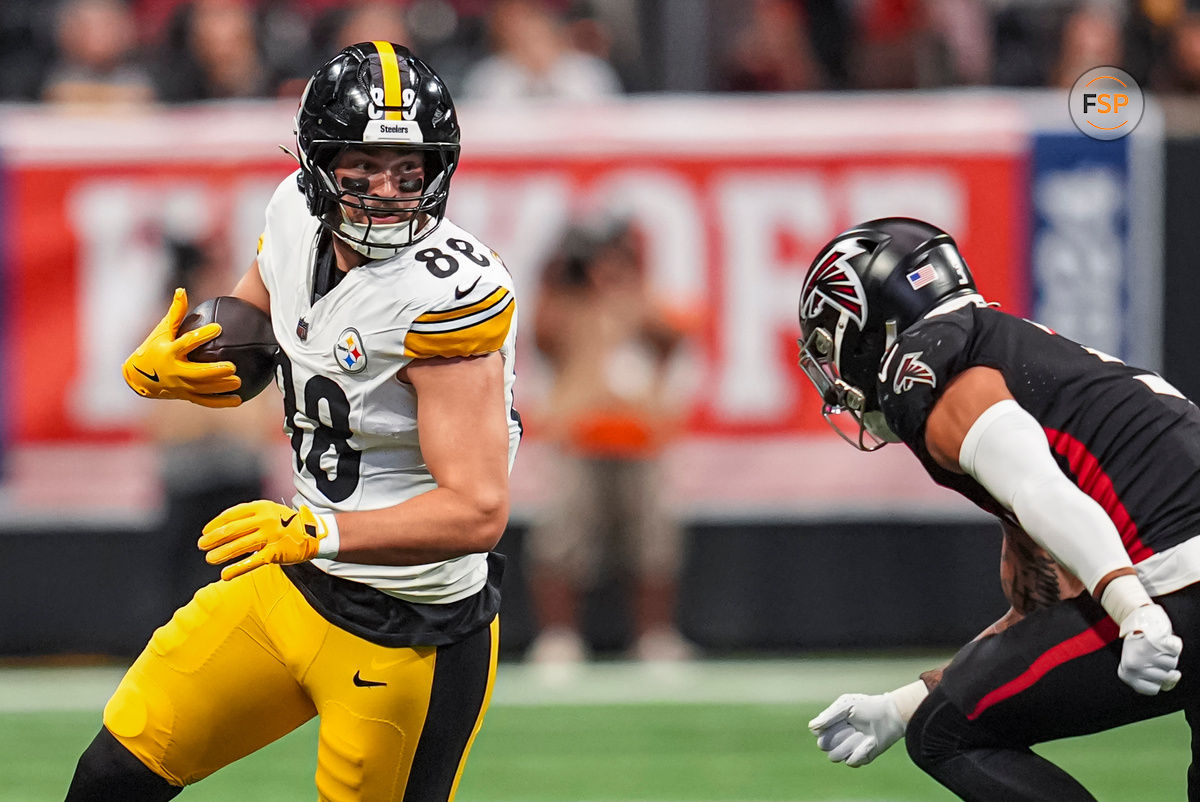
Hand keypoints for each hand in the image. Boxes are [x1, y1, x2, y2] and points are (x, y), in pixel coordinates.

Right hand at [122, 288, 241, 407]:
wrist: (139, 376)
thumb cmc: (154, 347)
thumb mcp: (162, 330)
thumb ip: (175, 313)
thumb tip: (182, 290)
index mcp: (168, 352)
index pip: (187, 343)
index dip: (202, 335)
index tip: (219, 328)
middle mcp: (174, 371)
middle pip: (196, 373)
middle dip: (214, 371)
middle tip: (232, 366)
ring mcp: (180, 386)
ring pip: (202, 389)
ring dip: (220, 387)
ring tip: (239, 381)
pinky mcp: (185, 396)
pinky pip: (205, 401)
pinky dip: (221, 402)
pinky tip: (239, 400)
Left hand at [199, 501, 328, 580]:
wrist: (314, 532)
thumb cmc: (286, 522)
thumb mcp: (269, 511)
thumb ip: (249, 517)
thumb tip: (221, 528)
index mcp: (261, 507)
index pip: (231, 515)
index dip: (215, 524)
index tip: (204, 532)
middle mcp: (265, 520)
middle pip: (232, 530)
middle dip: (214, 538)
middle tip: (202, 545)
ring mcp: (271, 536)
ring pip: (239, 546)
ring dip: (221, 553)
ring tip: (210, 558)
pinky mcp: (276, 552)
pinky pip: (252, 562)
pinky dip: (237, 569)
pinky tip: (225, 574)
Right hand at [808, 692, 905, 766]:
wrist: (889, 716)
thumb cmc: (866, 707)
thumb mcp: (846, 705)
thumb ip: (828, 716)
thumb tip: (811, 727)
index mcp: (829, 725)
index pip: (817, 733)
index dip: (827, 727)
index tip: (842, 718)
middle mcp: (835, 739)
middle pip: (823, 746)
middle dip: (838, 735)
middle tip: (852, 726)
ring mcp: (846, 750)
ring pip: (835, 756)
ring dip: (850, 744)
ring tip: (862, 734)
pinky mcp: (859, 759)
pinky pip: (851, 762)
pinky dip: (862, 751)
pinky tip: (870, 742)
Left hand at [1117, 603, 1181, 694]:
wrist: (1134, 620)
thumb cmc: (1138, 646)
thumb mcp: (1138, 666)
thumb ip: (1155, 679)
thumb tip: (1175, 677)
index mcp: (1127, 674)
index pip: (1152, 690)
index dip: (1156, 681)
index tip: (1150, 670)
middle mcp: (1134, 665)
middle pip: (1165, 678)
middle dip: (1163, 667)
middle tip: (1152, 655)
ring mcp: (1144, 654)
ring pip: (1172, 665)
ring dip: (1169, 656)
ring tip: (1156, 647)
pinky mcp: (1154, 642)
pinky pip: (1176, 650)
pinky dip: (1174, 644)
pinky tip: (1164, 641)